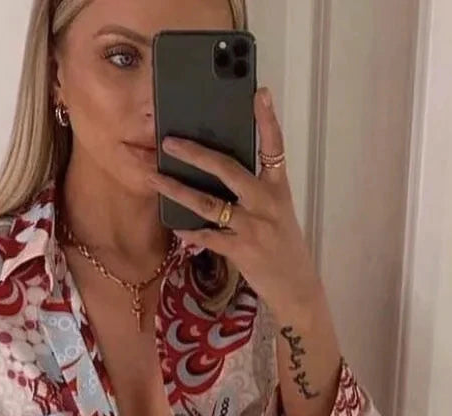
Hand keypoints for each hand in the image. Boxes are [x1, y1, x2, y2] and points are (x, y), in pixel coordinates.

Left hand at [154, 87, 322, 323]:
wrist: (297, 287)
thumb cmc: (284, 247)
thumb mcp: (278, 213)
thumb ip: (256, 192)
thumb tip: (221, 173)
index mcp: (278, 188)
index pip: (275, 147)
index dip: (267, 120)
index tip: (260, 92)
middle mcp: (266, 203)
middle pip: (227, 169)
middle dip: (195, 154)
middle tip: (169, 141)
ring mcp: (252, 227)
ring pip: (208, 203)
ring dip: (177, 190)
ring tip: (154, 178)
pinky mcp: (241, 250)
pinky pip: (207, 237)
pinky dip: (190, 232)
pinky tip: (175, 226)